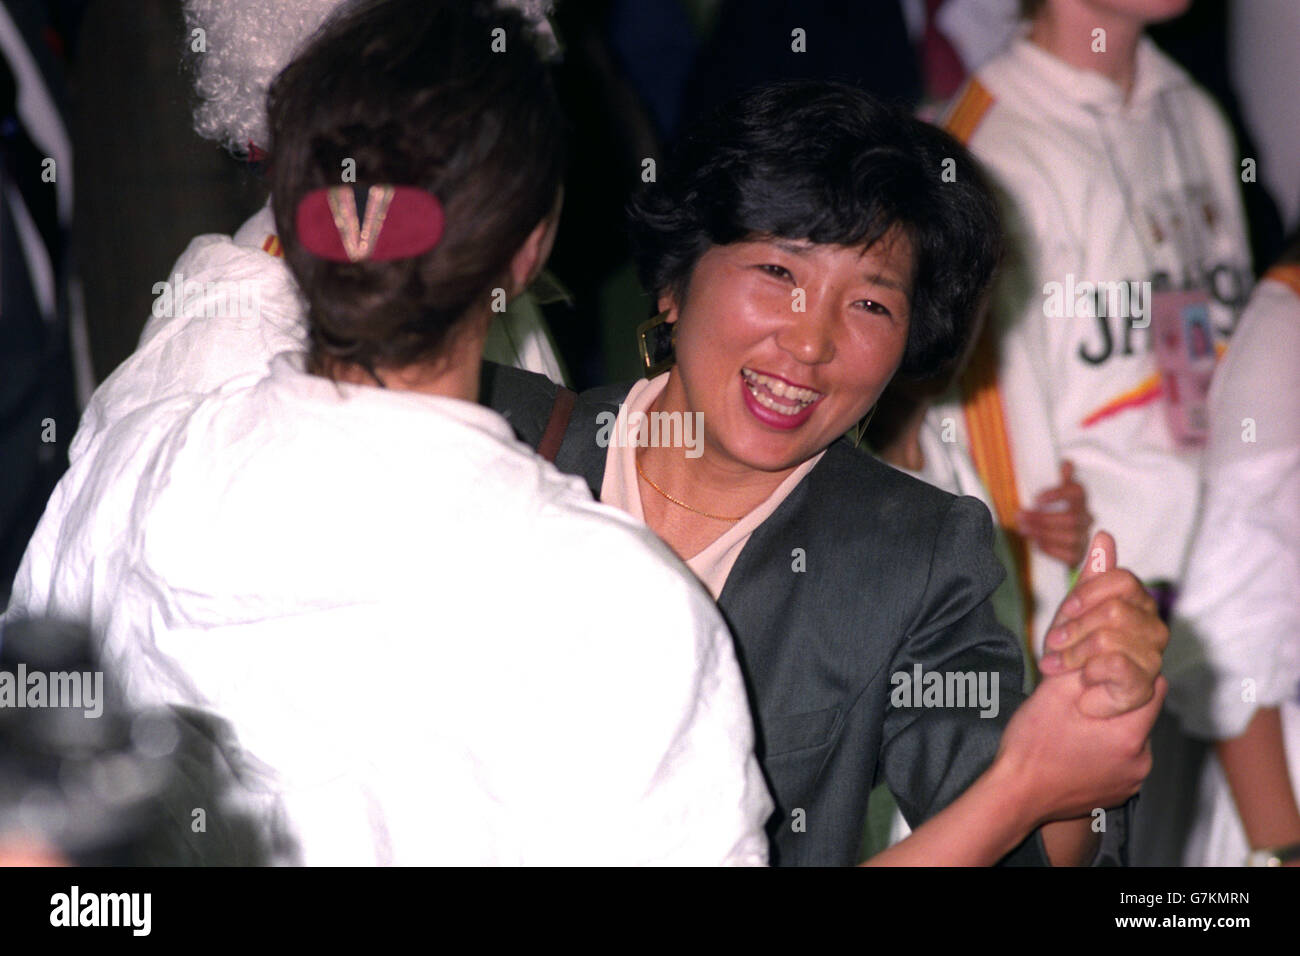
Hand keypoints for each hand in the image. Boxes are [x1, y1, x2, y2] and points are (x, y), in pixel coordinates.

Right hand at [996, 667, 1165, 823]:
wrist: (1016, 797)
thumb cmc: (1031, 747)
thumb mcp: (1053, 692)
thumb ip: (1087, 665)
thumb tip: (1106, 646)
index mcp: (1129, 735)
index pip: (1154, 686)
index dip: (1128, 671)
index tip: (1101, 674)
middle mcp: (1140, 762)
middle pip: (1142, 712)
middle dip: (1116, 700)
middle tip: (1081, 700)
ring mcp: (1131, 781)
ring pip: (1131, 737)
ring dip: (1110, 727)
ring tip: (1075, 728)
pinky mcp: (1120, 793)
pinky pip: (1122, 760)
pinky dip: (1105, 751)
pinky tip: (1077, 749)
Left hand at [1019, 460, 1090, 564]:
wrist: (1062, 538)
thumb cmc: (1055, 510)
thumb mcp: (1055, 492)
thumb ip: (1060, 478)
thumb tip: (1067, 463)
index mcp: (1080, 499)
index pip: (1076, 492)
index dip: (1058, 494)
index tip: (1037, 498)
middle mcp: (1086, 518)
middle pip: (1070, 518)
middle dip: (1043, 518)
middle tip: (1021, 516)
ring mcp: (1084, 537)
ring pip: (1069, 536)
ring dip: (1043, 533)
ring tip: (1023, 528)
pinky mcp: (1079, 554)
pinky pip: (1069, 554)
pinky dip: (1050, 548)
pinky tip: (1036, 542)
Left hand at [1038, 530, 1167, 717]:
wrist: (1062, 702)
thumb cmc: (1071, 654)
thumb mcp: (1074, 611)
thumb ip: (1093, 576)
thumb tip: (1104, 535)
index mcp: (1138, 606)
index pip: (1124, 581)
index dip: (1089, 592)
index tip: (1067, 609)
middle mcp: (1153, 629)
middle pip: (1115, 610)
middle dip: (1074, 628)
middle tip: (1053, 645)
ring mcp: (1153, 659)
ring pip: (1110, 638)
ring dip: (1073, 654)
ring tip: (1057, 666)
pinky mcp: (1146, 687)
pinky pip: (1114, 665)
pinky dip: (1088, 673)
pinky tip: (1084, 683)